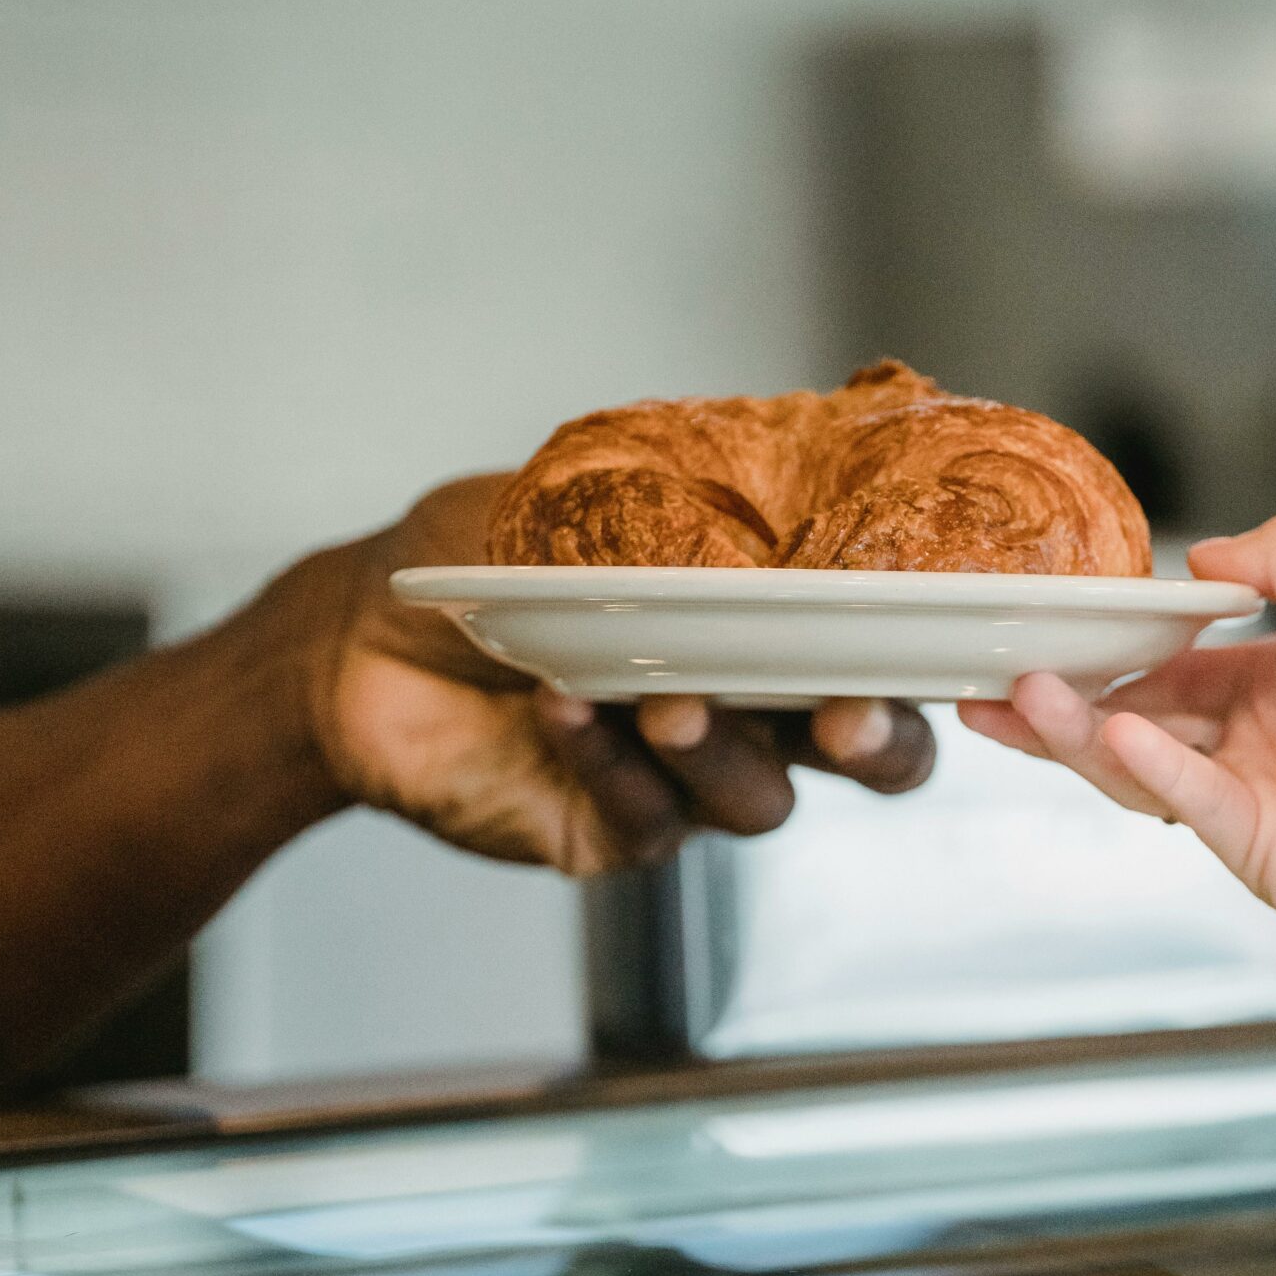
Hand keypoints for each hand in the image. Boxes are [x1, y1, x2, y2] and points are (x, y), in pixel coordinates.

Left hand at [294, 477, 933, 875]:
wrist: (357, 639)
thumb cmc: (481, 557)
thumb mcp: (586, 494)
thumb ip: (684, 487)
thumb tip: (777, 443)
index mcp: (768, 625)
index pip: (883, 653)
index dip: (919, 658)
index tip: (915, 641)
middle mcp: (749, 710)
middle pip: (867, 756)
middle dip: (874, 741)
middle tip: (844, 714)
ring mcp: (685, 779)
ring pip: (757, 799)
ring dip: (722, 748)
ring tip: (669, 698)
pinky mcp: (612, 831)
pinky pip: (644, 817)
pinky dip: (612, 762)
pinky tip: (564, 708)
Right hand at [960, 515, 1275, 951]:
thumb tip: (1198, 558)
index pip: (1167, 660)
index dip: (1106, 647)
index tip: (1043, 627)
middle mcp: (1252, 740)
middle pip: (1132, 716)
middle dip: (1057, 701)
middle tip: (988, 678)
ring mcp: (1248, 798)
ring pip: (1137, 765)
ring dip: (1075, 731)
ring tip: (1021, 697)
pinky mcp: (1255, 849)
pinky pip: (1184, 802)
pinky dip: (1147, 766)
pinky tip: (1114, 727)